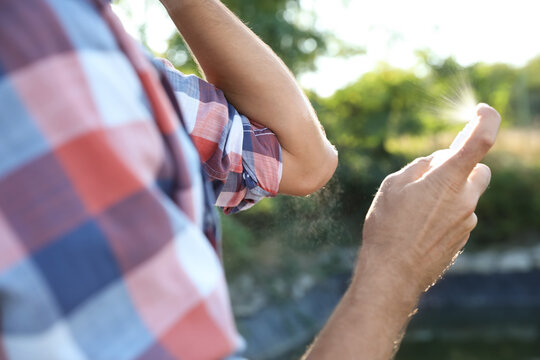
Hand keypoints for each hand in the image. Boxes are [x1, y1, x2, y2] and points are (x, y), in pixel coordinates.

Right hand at [358, 103, 500, 294]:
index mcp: (448, 179)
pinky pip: (459, 216)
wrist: (393, 273)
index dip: (486, 120)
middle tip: (434, 173)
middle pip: (479, 170)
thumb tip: (436, 161)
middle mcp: (465, 199)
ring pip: (466, 195)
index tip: (481, 111)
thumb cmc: (387, 227)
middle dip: (462, 167)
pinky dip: (445, 213)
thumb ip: (419, 167)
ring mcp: (467, 221)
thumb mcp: (392, 186)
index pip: (481, 141)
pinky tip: (420, 226)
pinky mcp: (462, 239)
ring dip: (449, 193)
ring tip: (415, 209)